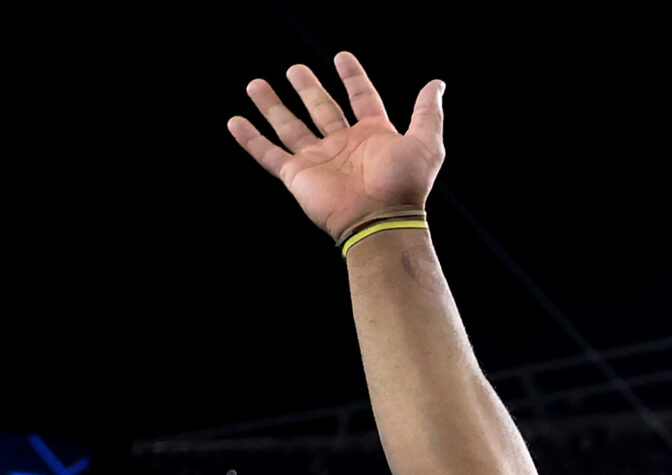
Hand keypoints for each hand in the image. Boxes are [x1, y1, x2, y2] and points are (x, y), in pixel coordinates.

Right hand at [227, 53, 445, 240]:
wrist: (380, 220)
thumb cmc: (405, 185)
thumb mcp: (425, 142)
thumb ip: (427, 112)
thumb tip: (437, 84)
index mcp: (373, 135)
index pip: (361, 98)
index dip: (353, 78)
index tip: (342, 57)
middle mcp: (343, 145)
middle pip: (321, 108)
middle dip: (308, 88)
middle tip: (295, 69)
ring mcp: (318, 159)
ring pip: (290, 125)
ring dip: (273, 105)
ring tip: (256, 84)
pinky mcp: (298, 175)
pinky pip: (269, 154)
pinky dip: (250, 139)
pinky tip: (235, 121)